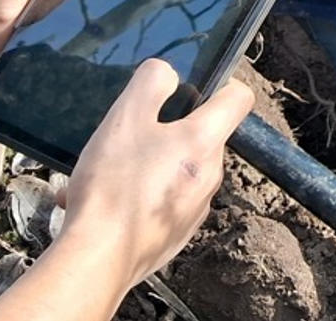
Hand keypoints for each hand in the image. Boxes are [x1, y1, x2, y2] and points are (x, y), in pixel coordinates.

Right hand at [55, 59, 252, 292]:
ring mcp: (194, 209)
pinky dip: (137, 197)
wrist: (97, 260)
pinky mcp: (175, 235)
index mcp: (205, 141)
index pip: (238, 98)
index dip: (220, 84)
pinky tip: (99, 202)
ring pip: (175, 171)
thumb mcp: (126, 117)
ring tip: (103, 174)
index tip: (192, 88)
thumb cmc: (114, 186)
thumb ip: (151, 83)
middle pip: (200, 136)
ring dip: (145, 166)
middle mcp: (210, 176)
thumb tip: (169, 74)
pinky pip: (161, 203)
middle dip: (165, 131)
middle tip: (127, 138)